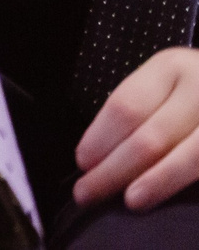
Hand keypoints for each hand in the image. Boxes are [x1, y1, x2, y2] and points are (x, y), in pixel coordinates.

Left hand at [77, 48, 198, 210]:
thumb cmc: (195, 91)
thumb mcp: (167, 84)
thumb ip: (141, 112)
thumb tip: (98, 158)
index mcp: (170, 68)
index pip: (127, 106)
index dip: (100, 138)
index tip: (82, 163)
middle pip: (152, 136)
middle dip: (116, 169)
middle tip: (88, 193)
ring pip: (190, 157)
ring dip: (156, 183)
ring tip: (131, 201)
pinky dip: (184, 183)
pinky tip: (170, 199)